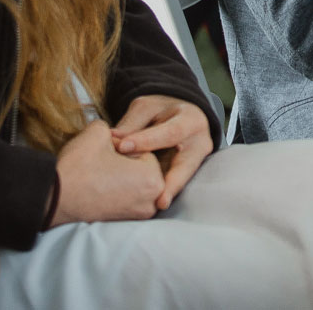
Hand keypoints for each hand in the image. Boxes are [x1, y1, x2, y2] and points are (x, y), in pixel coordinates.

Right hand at [51, 119, 165, 224]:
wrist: (54, 199)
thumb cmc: (79, 168)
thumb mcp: (99, 132)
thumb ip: (117, 127)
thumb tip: (120, 136)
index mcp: (153, 179)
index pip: (144, 149)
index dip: (122, 145)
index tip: (105, 152)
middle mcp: (152, 201)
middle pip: (143, 166)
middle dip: (125, 161)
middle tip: (103, 163)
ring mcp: (139, 214)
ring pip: (135, 180)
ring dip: (121, 174)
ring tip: (101, 173)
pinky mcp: (126, 221)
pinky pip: (127, 195)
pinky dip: (116, 188)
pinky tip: (100, 185)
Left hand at [110, 94, 212, 208]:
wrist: (177, 117)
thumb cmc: (161, 112)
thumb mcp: (147, 108)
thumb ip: (133, 122)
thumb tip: (113, 139)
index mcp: (190, 120)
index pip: (169, 132)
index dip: (147, 140)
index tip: (123, 147)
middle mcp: (199, 143)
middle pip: (186, 164)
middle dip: (173, 182)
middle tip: (160, 199)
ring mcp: (195, 162)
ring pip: (182, 179)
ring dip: (169, 192)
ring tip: (158, 204)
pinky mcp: (186, 175)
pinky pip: (174, 184)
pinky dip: (162, 193)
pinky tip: (149, 203)